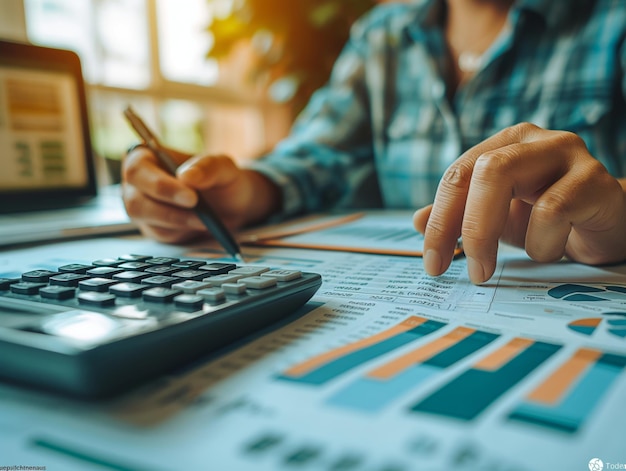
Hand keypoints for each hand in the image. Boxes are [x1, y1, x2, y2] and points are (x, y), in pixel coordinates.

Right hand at [122, 146, 280, 242]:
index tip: (191, 196)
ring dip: (177, 221)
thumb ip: (208, 167)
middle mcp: (138, 183)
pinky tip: (200, 226)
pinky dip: (182, 231)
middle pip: (135, 200)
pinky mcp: (153, 227)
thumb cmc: (218, 178)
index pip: (137, 169)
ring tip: (205, 220)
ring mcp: (143, 207)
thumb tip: (186, 176)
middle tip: (198, 210)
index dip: (160, 185)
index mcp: (146, 157)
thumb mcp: (222, 166)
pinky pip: (160, 234)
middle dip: (168, 208)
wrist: (230, 202)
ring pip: (147, 220)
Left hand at [413, 123, 625, 283]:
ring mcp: (566, 154)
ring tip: (494, 269)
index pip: (457, 174)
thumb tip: (417, 221)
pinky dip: (540, 243)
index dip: (439, 219)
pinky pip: (551, 211)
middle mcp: (533, 140)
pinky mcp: (595, 180)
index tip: (432, 262)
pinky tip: (549, 251)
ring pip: (505, 177)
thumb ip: (458, 218)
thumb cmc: (550, 221)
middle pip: (479, 170)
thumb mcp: (497, 220)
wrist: (609, 226)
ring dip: (490, 234)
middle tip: (457, 268)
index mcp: (504, 144)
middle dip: (461, 224)